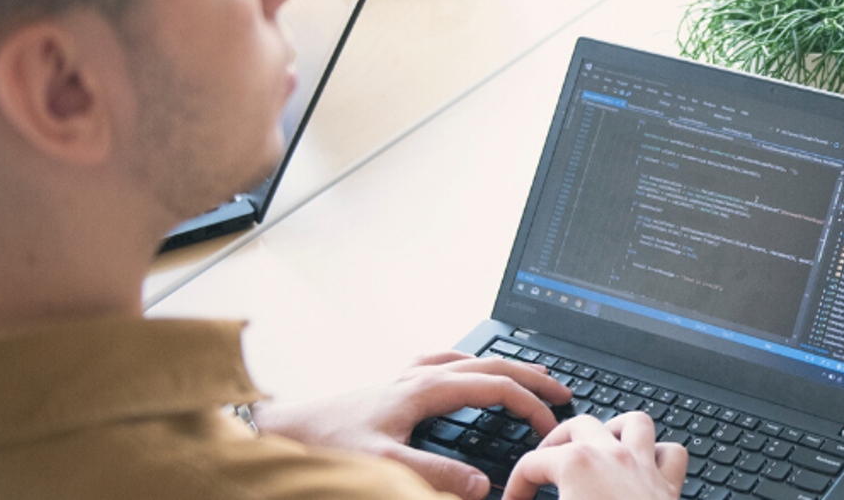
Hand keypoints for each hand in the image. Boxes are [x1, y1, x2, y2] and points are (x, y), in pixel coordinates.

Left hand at [253, 351, 572, 498]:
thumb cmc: (326, 446)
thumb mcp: (383, 467)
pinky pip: (440, 362)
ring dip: (503, 366)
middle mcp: (418, 376)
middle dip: (530, 376)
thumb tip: (479, 484)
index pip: (494, 388)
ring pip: (468, 359)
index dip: (529, 405)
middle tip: (562, 391)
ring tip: (527, 377)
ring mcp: (404, 377)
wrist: (281, 431)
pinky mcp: (391, 385)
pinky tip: (464, 370)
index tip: (551, 425)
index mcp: (424, 390)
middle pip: (489, 364)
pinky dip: (465, 363)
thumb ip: (434, 474)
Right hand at [503, 412, 685, 499]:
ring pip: (633, 423)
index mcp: (576, 465)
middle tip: (543, 467)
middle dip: (556, 442)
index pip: (531, 464)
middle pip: (579, 425)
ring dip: (612, 429)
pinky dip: (657, 453)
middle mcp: (612, 456)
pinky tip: (643, 466)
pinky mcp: (668, 488)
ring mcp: (644, 468)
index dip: (515, 487)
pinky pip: (671, 453)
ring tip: (596, 445)